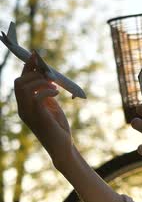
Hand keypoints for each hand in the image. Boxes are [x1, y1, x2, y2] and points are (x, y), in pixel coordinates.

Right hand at [14, 52, 72, 167]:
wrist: (62, 146)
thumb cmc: (58, 128)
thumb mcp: (51, 107)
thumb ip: (45, 95)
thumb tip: (47, 79)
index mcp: (24, 105)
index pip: (20, 82)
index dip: (27, 68)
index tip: (35, 56)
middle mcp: (22, 108)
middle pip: (19, 82)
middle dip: (32, 72)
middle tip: (48, 73)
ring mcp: (28, 112)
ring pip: (24, 87)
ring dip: (40, 81)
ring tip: (54, 86)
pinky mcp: (37, 116)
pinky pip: (36, 96)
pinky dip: (46, 90)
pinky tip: (56, 93)